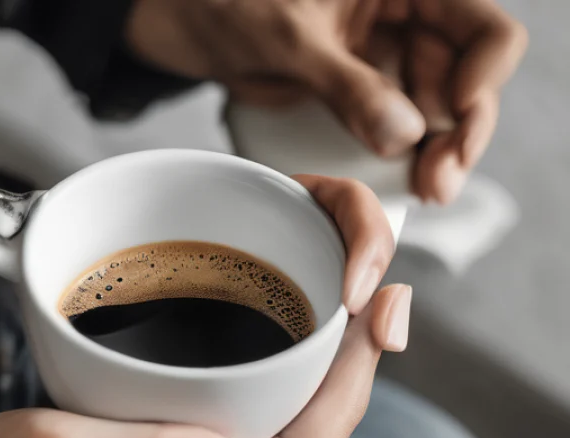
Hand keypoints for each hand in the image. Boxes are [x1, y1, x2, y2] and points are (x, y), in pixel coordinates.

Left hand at [126, 0, 526, 202]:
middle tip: (438, 181)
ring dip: (437, 153)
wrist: (185, 25)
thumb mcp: (291, 40)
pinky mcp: (358, 96)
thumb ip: (348, 84)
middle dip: (460, 131)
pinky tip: (403, 182)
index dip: (482, 74)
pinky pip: (396, 129)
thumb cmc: (230, 6)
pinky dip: (403, 157)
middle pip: (464, 79)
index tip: (454, 115)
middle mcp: (405, 22)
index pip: (482, 29)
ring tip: (427, 189)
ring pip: (435, 112)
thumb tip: (405, 136)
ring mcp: (383, 61)